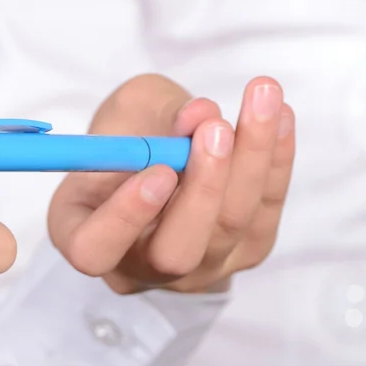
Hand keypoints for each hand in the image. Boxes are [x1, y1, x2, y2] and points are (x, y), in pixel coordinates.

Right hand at [48, 73, 295, 293]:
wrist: (165, 154)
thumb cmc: (131, 135)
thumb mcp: (126, 112)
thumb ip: (157, 115)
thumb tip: (201, 115)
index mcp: (85, 234)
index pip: (94, 250)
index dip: (124, 217)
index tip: (156, 170)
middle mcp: (139, 266)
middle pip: (175, 253)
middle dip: (202, 188)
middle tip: (215, 128)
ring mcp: (197, 268)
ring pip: (230, 229)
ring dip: (250, 159)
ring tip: (262, 97)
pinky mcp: (244, 252)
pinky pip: (264, 213)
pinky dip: (276, 161)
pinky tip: (280, 115)